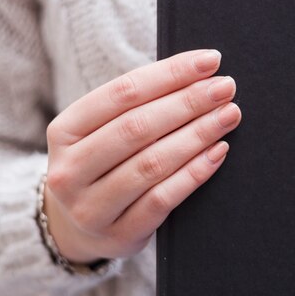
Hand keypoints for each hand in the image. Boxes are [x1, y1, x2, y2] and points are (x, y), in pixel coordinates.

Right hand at [44, 49, 241, 263]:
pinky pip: (163, 199)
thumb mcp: (102, 134)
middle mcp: (70, 170)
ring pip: (152, 163)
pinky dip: (194, 173)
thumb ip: (138, 108)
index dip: (170, 74)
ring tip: (228, 116)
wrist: (78, 229)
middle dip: (189, 103)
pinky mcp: (119, 234)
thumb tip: (200, 75)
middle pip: (138, 127)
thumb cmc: (103, 167)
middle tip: (226, 88)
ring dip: (197, 135)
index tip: (210, 61)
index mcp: (65, 131)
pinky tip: (218, 153)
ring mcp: (91, 207)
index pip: (123, 92)